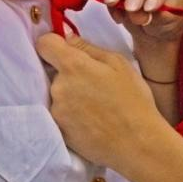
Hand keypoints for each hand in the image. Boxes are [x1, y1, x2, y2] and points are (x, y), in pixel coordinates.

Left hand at [36, 32, 165, 170]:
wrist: (137, 143)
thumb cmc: (133, 100)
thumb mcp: (119, 64)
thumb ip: (89, 48)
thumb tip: (68, 38)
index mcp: (73, 66)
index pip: (45, 44)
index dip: (54, 44)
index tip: (66, 51)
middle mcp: (58, 87)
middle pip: (54, 72)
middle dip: (70, 74)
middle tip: (95, 85)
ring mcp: (57, 111)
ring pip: (58, 94)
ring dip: (71, 96)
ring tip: (96, 106)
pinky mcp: (59, 130)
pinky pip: (61, 114)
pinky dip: (73, 115)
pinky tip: (93, 120)